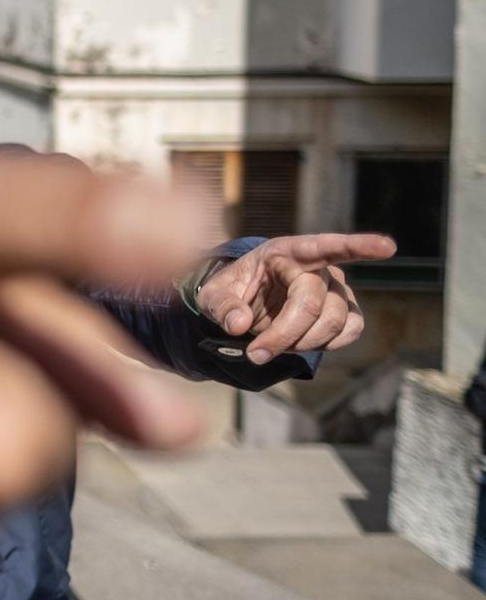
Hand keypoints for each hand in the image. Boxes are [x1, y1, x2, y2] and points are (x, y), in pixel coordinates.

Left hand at [196, 233, 392, 364]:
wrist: (246, 299)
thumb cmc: (232, 290)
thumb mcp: (213, 295)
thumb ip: (223, 306)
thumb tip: (239, 324)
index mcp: (285, 252)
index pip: (322, 246)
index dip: (356, 246)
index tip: (388, 247)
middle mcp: (318, 266)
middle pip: (313, 304)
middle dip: (285, 334)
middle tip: (255, 354)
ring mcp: (336, 287)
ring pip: (334, 321)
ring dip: (303, 343)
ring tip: (272, 346)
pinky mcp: (346, 308)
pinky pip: (351, 330)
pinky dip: (329, 344)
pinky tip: (303, 344)